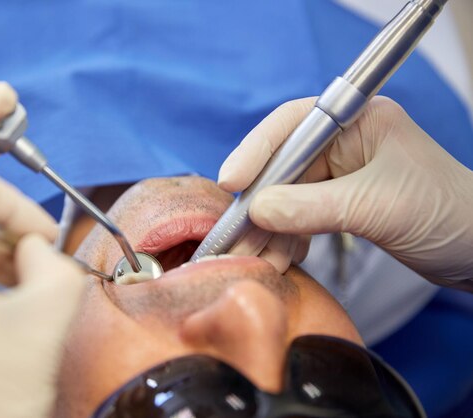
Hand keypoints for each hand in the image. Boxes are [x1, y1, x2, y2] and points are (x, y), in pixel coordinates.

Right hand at [218, 96, 472, 290]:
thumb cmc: (447, 214)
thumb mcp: (375, 206)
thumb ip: (310, 207)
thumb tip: (257, 211)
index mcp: (359, 123)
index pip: (293, 126)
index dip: (257, 152)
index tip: (231, 183)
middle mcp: (344, 144)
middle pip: (282, 167)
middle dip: (256, 205)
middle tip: (230, 236)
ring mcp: (340, 176)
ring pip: (286, 198)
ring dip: (267, 230)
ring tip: (251, 259)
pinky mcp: (340, 205)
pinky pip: (299, 218)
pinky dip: (286, 240)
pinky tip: (279, 260)